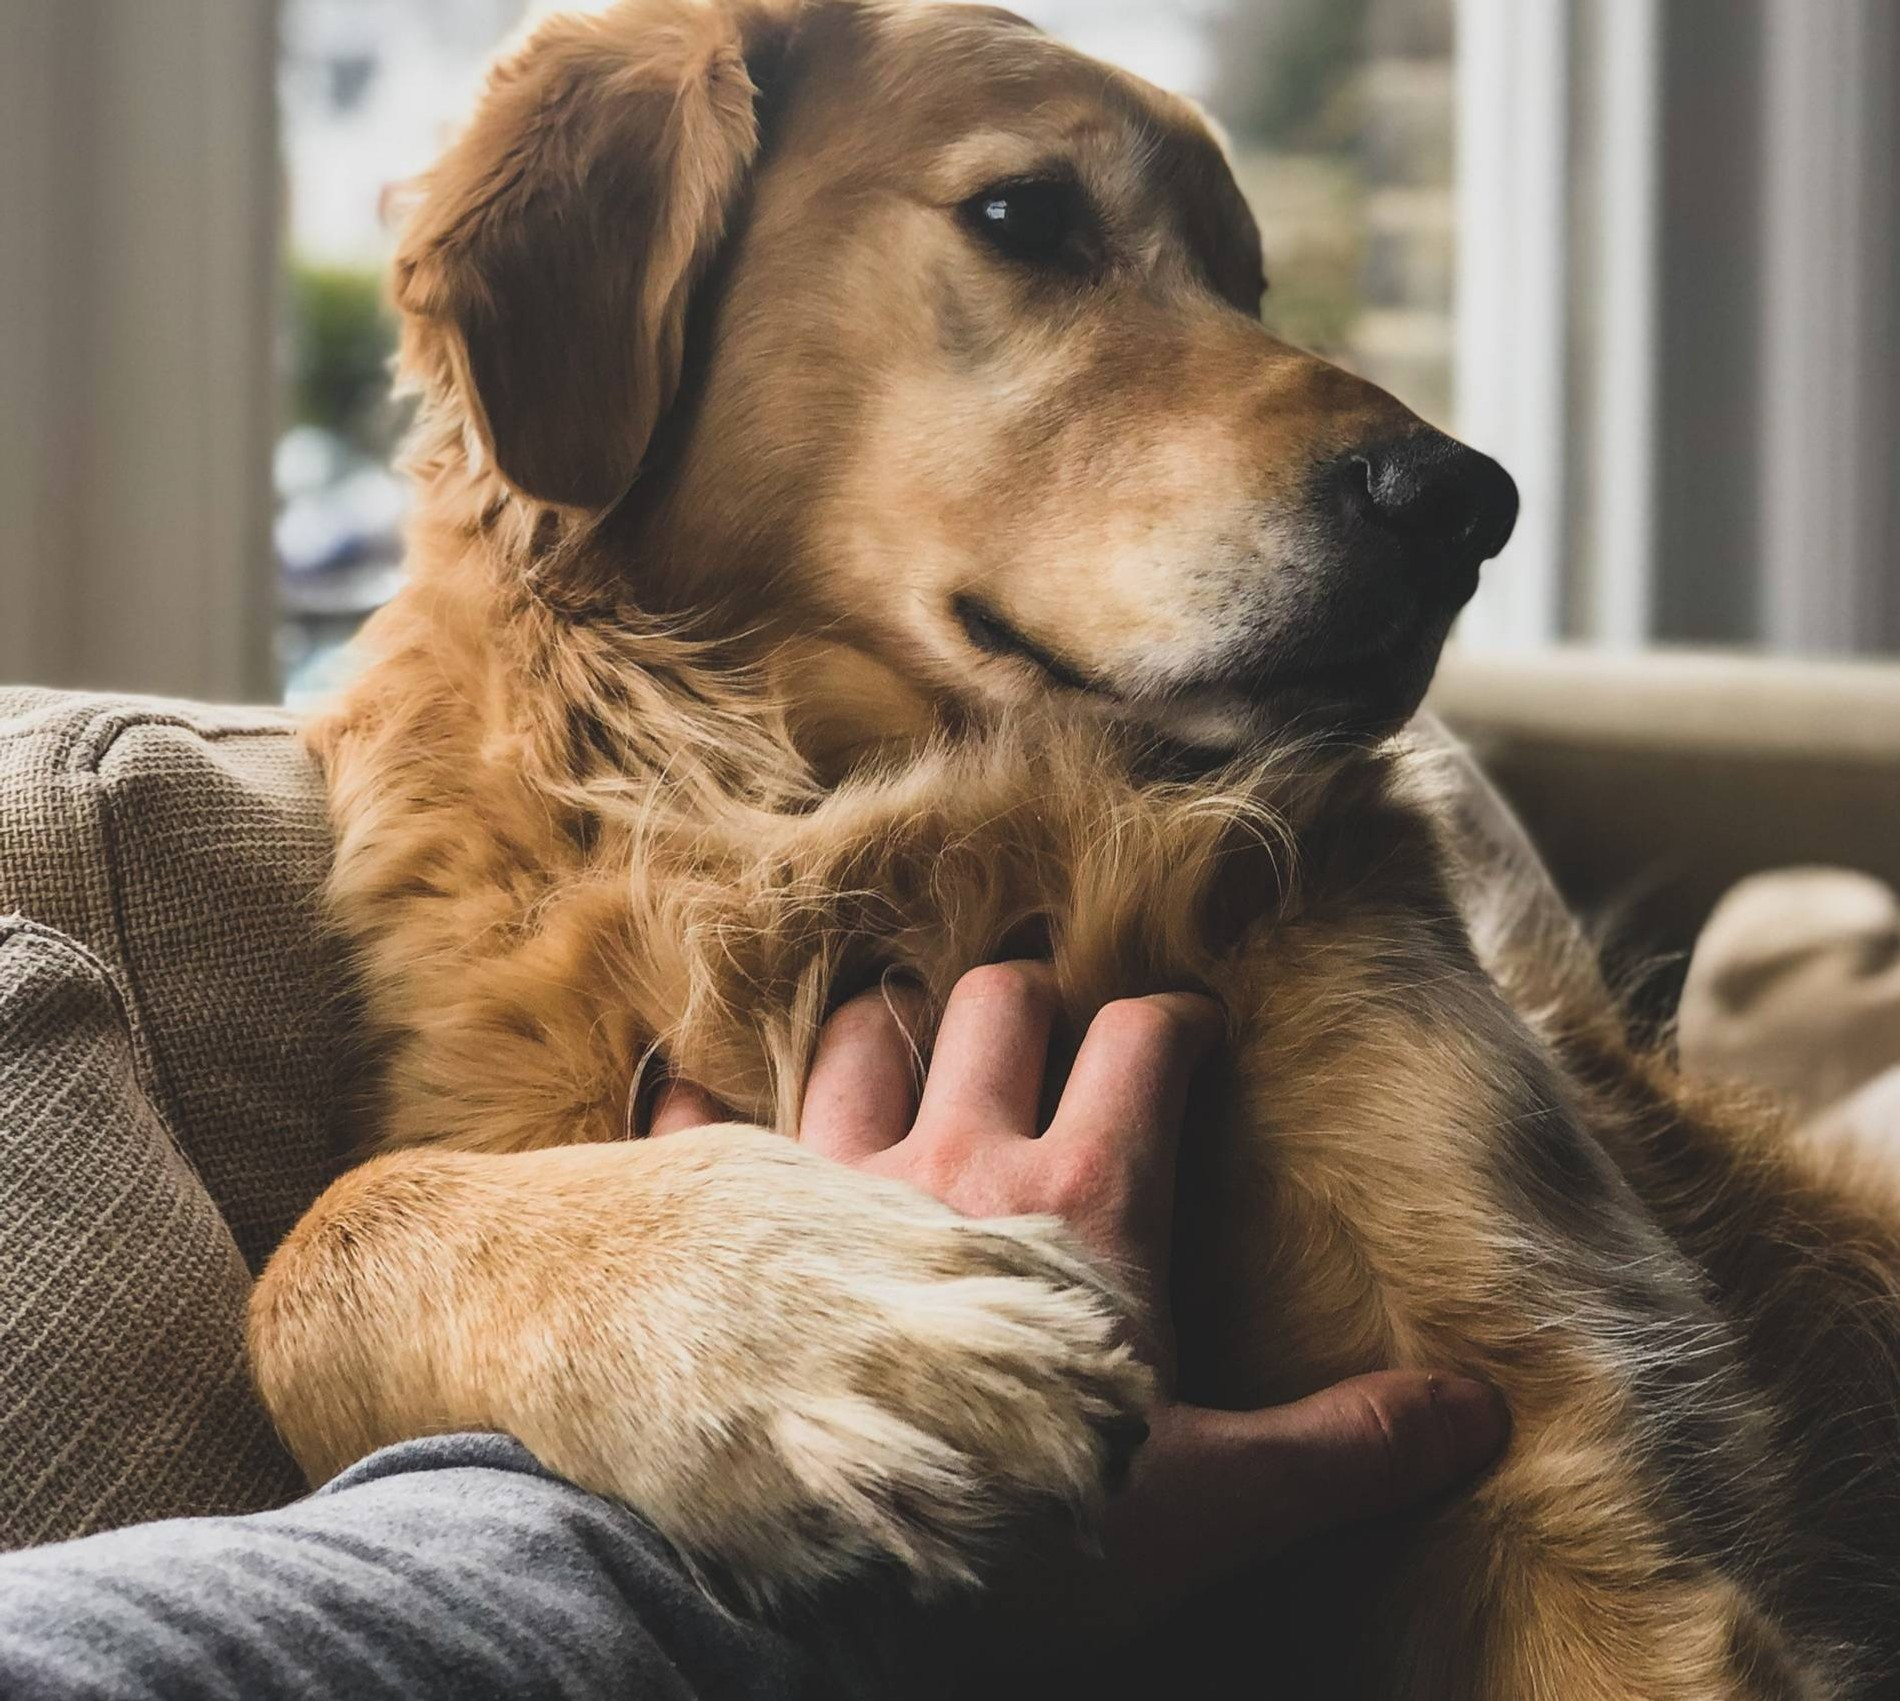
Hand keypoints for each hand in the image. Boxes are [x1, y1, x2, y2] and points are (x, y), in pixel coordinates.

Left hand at [653, 962, 1508, 1626]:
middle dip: (1029, 997)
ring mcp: (829, 1179)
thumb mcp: (1206, 1504)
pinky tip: (698, 1095)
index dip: (1175, 1022)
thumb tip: (1480, 1413)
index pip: (1143, 1043)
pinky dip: (703, 1098)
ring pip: (860, 1032)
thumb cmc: (1022, 1535)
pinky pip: (701, 1116)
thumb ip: (1339, 1449)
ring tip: (908, 1054)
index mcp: (1083, 1204)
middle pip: (995, 1000)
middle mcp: (955, 1160)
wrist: (821, 1579)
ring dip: (889, 1029)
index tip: (1188, 1035)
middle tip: (1044, 1034)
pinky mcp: (732, 1220)